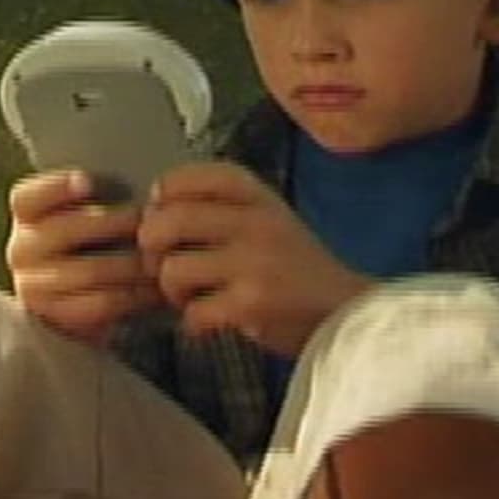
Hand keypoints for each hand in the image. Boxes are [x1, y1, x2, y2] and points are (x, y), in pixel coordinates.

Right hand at [6, 169, 161, 344]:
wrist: (74, 295)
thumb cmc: (88, 238)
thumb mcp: (81, 210)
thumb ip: (96, 194)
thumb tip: (137, 182)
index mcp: (24, 215)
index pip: (27, 197)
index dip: (56, 187)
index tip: (89, 182)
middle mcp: (21, 249)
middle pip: (67, 231)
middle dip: (117, 223)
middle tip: (154, 221)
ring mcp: (34, 286)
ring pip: (90, 271)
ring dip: (133, 265)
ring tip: (162, 257)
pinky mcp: (56, 317)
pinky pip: (99, 304)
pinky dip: (133, 295)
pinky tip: (155, 288)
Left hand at [137, 161, 372, 356]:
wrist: (346, 312)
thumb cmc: (296, 267)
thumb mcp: (267, 218)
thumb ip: (219, 208)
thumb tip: (153, 207)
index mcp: (257, 195)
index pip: (193, 176)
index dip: (165, 192)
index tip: (162, 211)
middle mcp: (256, 221)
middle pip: (168, 220)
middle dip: (152, 247)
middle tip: (162, 263)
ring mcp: (254, 262)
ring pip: (172, 269)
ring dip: (171, 291)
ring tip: (191, 297)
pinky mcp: (252, 304)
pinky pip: (193, 312)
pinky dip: (193, 322)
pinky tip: (211, 321)